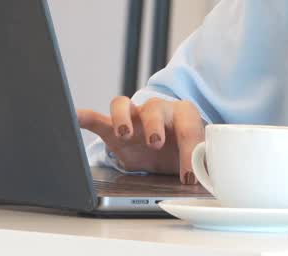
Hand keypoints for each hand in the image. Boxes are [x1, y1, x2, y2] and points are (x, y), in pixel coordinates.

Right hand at [77, 96, 204, 184]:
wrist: (169, 145)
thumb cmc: (183, 149)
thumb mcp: (196, 157)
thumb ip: (202, 165)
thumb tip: (213, 182)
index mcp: (183, 115)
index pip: (188, 126)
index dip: (189, 149)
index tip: (188, 175)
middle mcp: (158, 110)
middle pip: (154, 108)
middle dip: (155, 125)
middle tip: (155, 142)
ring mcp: (134, 116)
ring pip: (124, 104)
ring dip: (123, 117)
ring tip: (124, 133)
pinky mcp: (114, 127)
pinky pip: (98, 117)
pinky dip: (86, 117)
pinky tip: (74, 118)